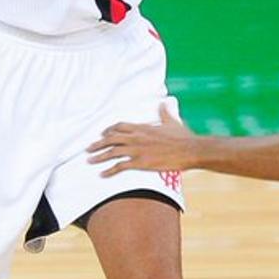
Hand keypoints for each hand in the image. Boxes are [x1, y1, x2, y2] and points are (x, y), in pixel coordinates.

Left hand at [87, 104, 201, 174]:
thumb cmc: (183, 137)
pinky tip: (102, 174)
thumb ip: (164, 113)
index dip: (109, 130)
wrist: (190, 149)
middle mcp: (137, 137)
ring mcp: (138, 150)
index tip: (102, 134)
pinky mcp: (141, 162)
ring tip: (89, 160)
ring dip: (99, 156)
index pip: (120, 126)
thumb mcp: (172, 121)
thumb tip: (162, 104)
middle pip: (111, 139)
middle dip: (98, 144)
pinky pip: (120, 166)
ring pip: (112, 152)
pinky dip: (109, 171)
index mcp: (143, 127)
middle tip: (88, 149)